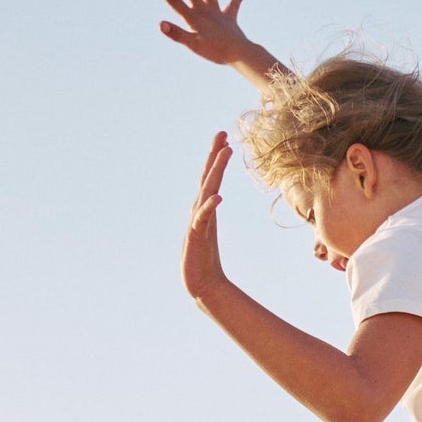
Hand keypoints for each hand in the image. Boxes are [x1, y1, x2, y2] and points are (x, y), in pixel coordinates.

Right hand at [153, 0, 251, 65]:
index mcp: (194, 17)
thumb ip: (177, 34)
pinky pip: (233, 6)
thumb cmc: (216, 51)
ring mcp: (217, 13)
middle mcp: (204, 11)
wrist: (239, 53)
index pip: (174, 1)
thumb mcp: (193, 45)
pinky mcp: (229, 19)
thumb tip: (160, 24)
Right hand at [182, 133, 231, 301]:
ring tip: (224, 153)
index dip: (215, 158)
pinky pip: (203, 220)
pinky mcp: (197, 237)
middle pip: (207, 178)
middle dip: (214, 156)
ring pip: (206, 192)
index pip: (210, 179)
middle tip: (221, 134)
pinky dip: (209, 207)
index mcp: (205, 210)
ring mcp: (197, 223)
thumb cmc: (205, 262)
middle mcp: (200, 212)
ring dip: (215, 172)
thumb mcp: (209, 233)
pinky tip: (217, 197)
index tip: (224, 138)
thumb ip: (209, 215)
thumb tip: (213, 199)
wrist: (203, 286)